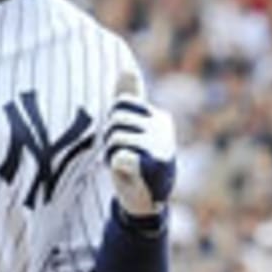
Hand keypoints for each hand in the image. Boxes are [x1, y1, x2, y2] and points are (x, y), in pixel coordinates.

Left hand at [105, 71, 176, 222]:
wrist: (145, 202)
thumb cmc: (136, 162)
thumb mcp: (131, 128)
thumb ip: (129, 99)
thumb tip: (126, 68)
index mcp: (158, 117)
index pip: (121, 104)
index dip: (113, 124)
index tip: (121, 139)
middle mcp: (163, 128)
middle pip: (116, 120)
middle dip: (109, 139)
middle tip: (120, 155)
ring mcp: (160, 146)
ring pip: (115, 138)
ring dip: (111, 154)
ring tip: (123, 165)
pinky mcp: (153, 166)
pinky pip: (120, 156)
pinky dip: (116, 166)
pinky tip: (126, 173)